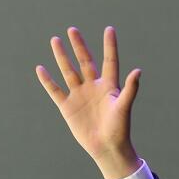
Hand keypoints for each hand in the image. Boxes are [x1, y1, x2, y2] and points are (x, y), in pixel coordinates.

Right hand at [36, 26, 142, 178]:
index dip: (109, 46)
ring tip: (55, 40)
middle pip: (85, 61)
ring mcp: (79, 96)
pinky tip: (40, 68)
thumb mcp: (124, 107)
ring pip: (68, 71)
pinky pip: (55, 90)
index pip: (109, 61)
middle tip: (72, 30)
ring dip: (62, 57)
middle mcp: (93, 87)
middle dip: (79, 46)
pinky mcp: (68, 107)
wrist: (107, 148)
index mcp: (109, 86)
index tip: (109, 29)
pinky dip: (47, 80)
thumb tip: (138, 70)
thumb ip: (130, 89)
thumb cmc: (119, 129)